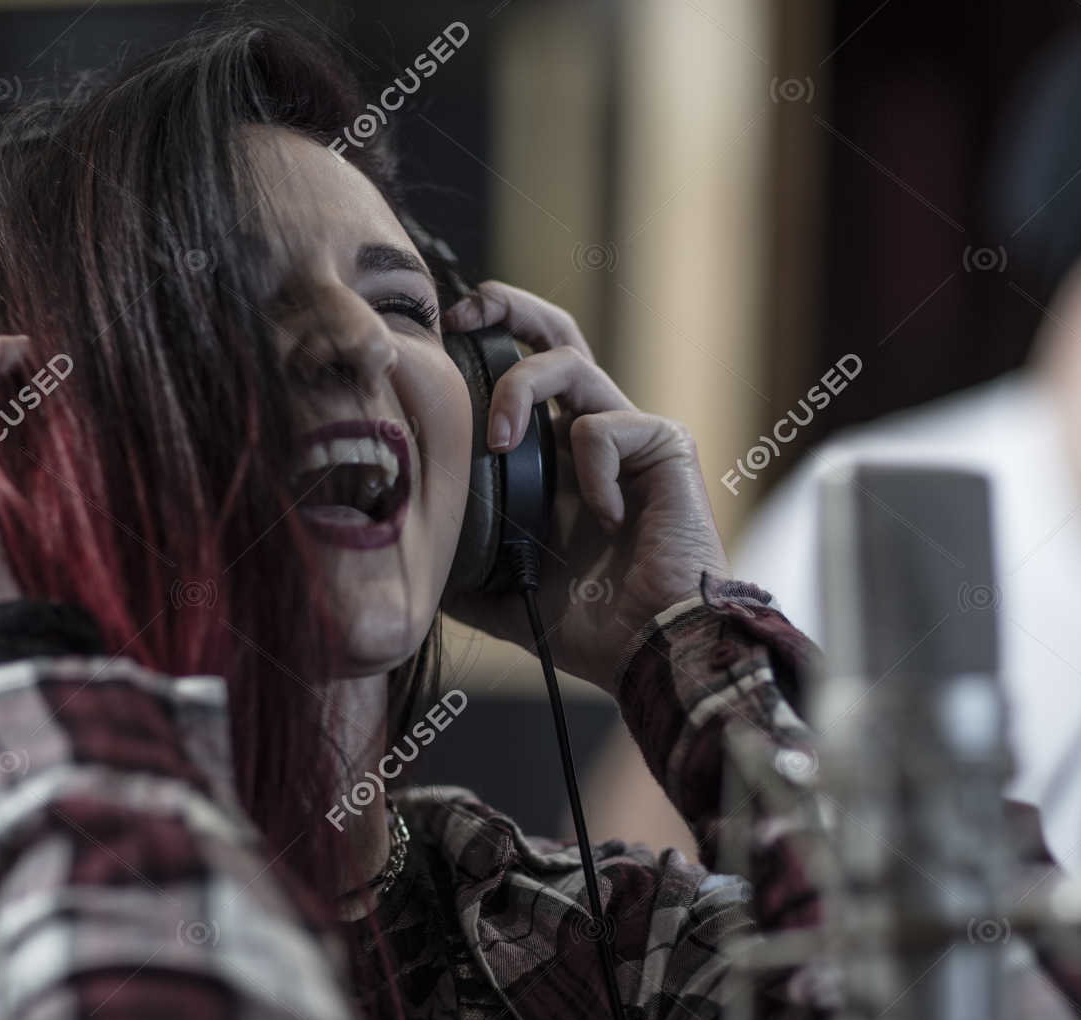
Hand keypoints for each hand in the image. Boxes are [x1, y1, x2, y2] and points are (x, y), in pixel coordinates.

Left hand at [441, 280, 729, 691]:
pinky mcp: (664, 445)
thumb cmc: (597, 627)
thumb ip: (466, 571)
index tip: (440, 346)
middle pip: (554, 336)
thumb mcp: (507, 594)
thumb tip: (416, 562)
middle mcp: (596, 435)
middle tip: (463, 314)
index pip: (524, 376)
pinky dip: (589, 470)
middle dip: (507, 307)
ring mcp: (633, 436)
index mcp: (560, 461)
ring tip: (497, 443)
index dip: (485, 348)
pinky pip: (605, 426)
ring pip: (571, 362)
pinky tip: (607, 519)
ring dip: (520, 389)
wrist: (655, 650)